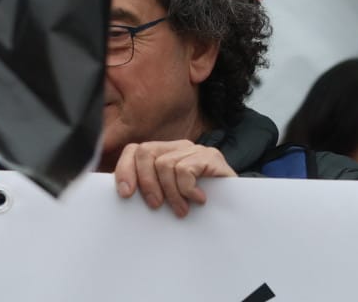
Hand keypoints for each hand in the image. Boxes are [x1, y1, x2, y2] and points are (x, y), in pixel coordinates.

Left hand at [113, 140, 235, 216]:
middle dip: (145, 182)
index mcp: (165, 154)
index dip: (125, 170)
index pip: (135, 150)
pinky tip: (197, 200)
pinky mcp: (211, 157)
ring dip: (170, 193)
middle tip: (155, 206)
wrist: (236, 206)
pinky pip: (185, 170)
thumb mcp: (167, 196)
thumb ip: (149, 190)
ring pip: (164, 164)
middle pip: (145, 152)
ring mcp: (196, 150)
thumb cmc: (197, 205)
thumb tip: (121, 196)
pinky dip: (187, 189)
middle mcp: (179, 147)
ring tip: (181, 210)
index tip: (125, 195)